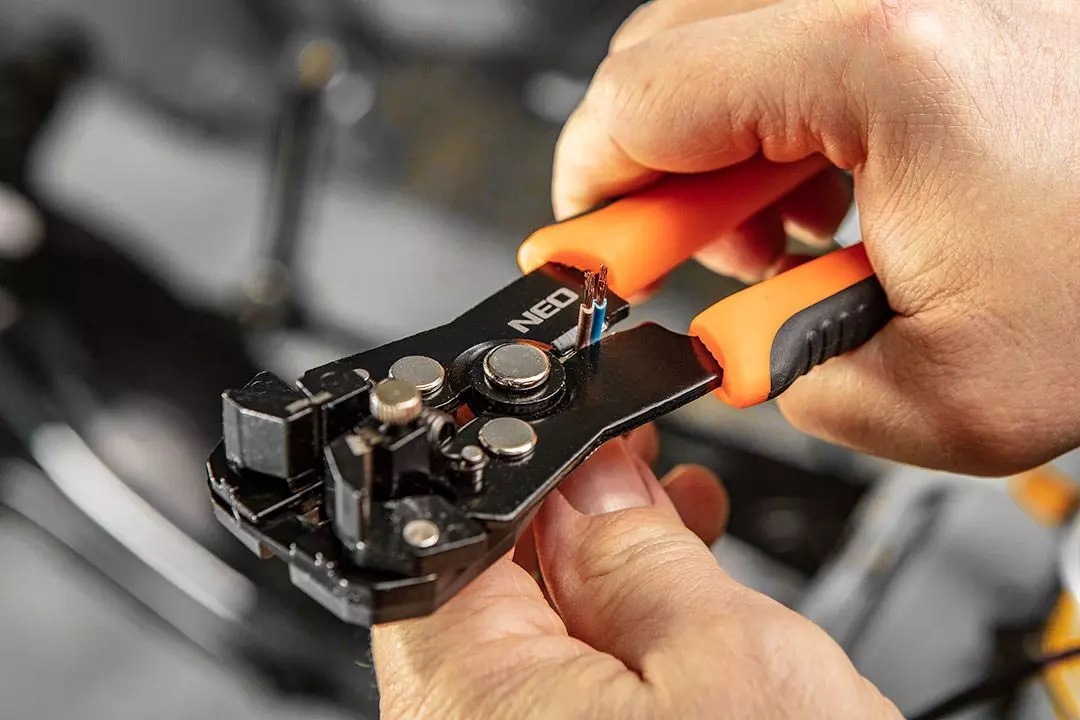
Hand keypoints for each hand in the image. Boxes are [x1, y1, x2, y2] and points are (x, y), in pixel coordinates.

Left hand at [373, 439, 898, 719]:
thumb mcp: (729, 662)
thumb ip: (640, 553)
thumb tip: (590, 471)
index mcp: (473, 702)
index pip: (457, 535)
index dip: (531, 469)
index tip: (591, 439)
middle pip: (488, 584)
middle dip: (572, 516)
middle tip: (644, 477)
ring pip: (533, 637)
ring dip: (603, 570)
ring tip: (677, 521)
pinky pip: (561, 693)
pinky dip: (615, 639)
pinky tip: (670, 603)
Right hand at [553, 0, 1079, 474]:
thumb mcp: (943, 392)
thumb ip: (789, 372)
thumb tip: (731, 333)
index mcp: (885, 61)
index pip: (643, 102)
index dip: (592, 188)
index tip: (590, 245)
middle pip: (668, 49)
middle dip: (654, 168)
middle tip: (688, 251)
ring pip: (729, 35)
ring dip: (723, 137)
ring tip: (792, 221)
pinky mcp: (939, 3)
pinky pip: (802, 29)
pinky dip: (789, 107)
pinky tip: (842, 173)